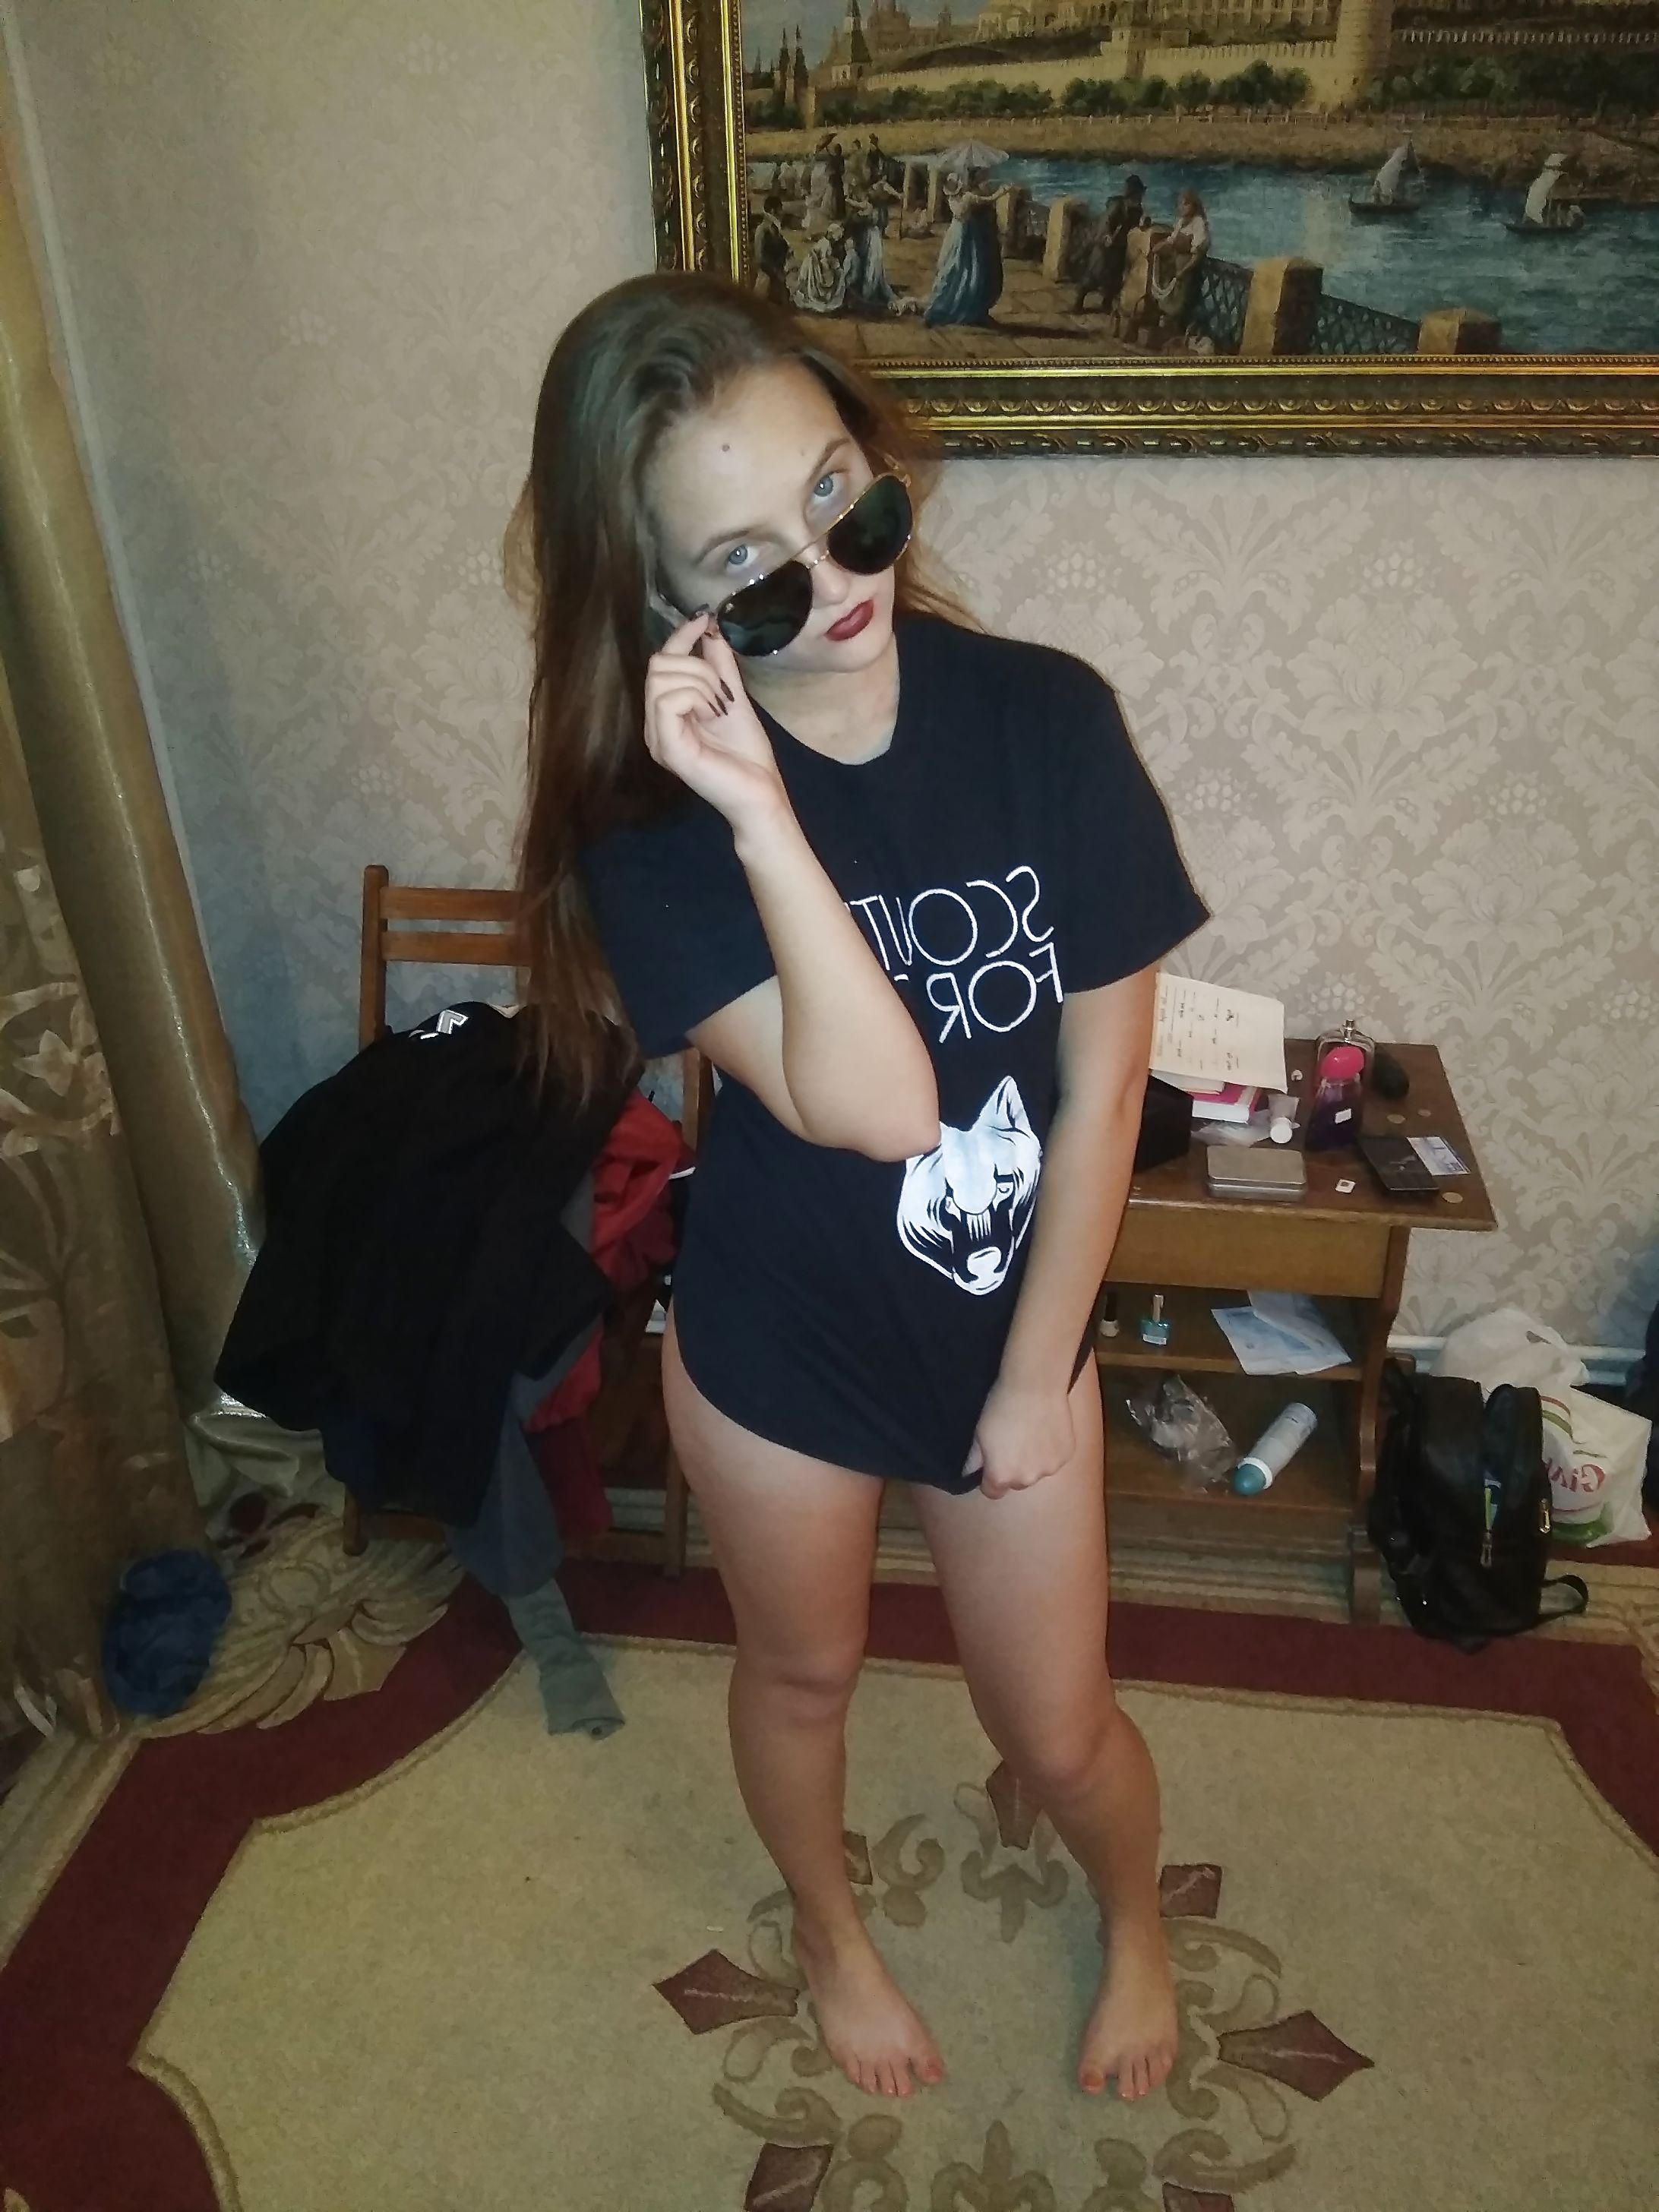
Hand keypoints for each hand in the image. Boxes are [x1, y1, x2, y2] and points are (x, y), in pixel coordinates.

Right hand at [644, 612, 787, 836]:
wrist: (761, 795)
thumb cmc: (748, 756)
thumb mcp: (734, 699)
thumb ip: (720, 667)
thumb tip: (710, 629)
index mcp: (667, 714)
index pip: (661, 662)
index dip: (680, 636)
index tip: (704, 619)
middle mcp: (654, 725)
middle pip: (658, 664)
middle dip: (698, 666)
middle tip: (723, 695)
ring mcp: (657, 738)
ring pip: (662, 677)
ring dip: (702, 682)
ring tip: (720, 708)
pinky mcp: (667, 748)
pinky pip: (668, 699)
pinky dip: (697, 697)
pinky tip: (714, 715)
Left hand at [968, 1376, 1074, 1500]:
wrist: (1034, 1386)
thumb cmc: (1000, 1408)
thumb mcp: (978, 1433)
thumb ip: (974, 1458)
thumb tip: (970, 1471)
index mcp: (1001, 1477)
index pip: (992, 1492)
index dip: (989, 1478)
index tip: (992, 1462)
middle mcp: (1026, 1480)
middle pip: (1017, 1482)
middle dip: (1014, 1469)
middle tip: (1013, 1443)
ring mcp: (1050, 1468)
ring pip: (1038, 1471)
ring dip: (1034, 1460)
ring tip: (1032, 1433)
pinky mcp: (1067, 1454)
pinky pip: (1055, 1458)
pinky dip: (1051, 1449)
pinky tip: (1046, 1429)